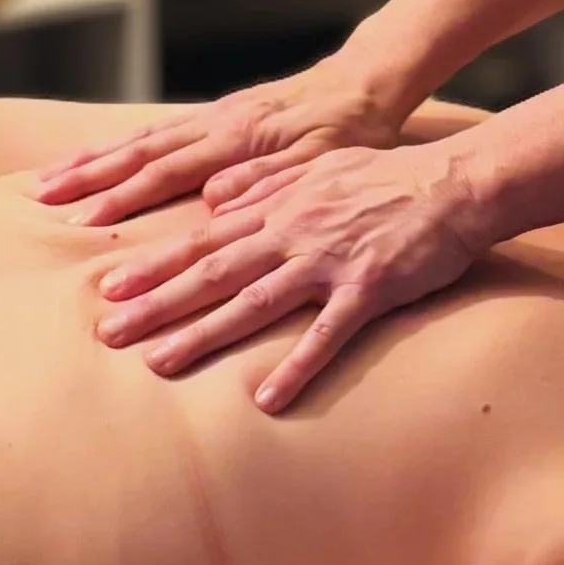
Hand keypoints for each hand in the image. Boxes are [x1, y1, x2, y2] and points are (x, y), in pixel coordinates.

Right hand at [33, 56, 407, 225]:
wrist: (364, 84)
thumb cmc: (351, 131)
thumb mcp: (323, 163)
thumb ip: (270, 180)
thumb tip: (215, 199)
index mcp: (238, 138)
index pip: (168, 172)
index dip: (124, 198)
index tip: (84, 219)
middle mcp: (216, 123)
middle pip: (139, 152)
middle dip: (88, 176)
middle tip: (41, 198)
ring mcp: (212, 116)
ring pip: (140, 138)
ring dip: (93, 159)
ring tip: (49, 178)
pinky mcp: (216, 115)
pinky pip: (157, 131)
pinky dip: (121, 146)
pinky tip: (101, 159)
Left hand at [93, 138, 490, 409]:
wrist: (454, 182)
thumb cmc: (387, 176)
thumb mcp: (318, 164)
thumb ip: (263, 181)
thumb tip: (212, 196)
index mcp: (279, 206)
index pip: (204, 239)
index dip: (155, 265)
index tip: (111, 288)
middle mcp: (293, 233)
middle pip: (213, 272)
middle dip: (157, 303)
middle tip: (109, 333)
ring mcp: (329, 262)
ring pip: (254, 303)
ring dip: (204, 334)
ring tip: (159, 364)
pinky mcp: (368, 289)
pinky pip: (327, 334)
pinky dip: (297, 366)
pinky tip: (268, 400)